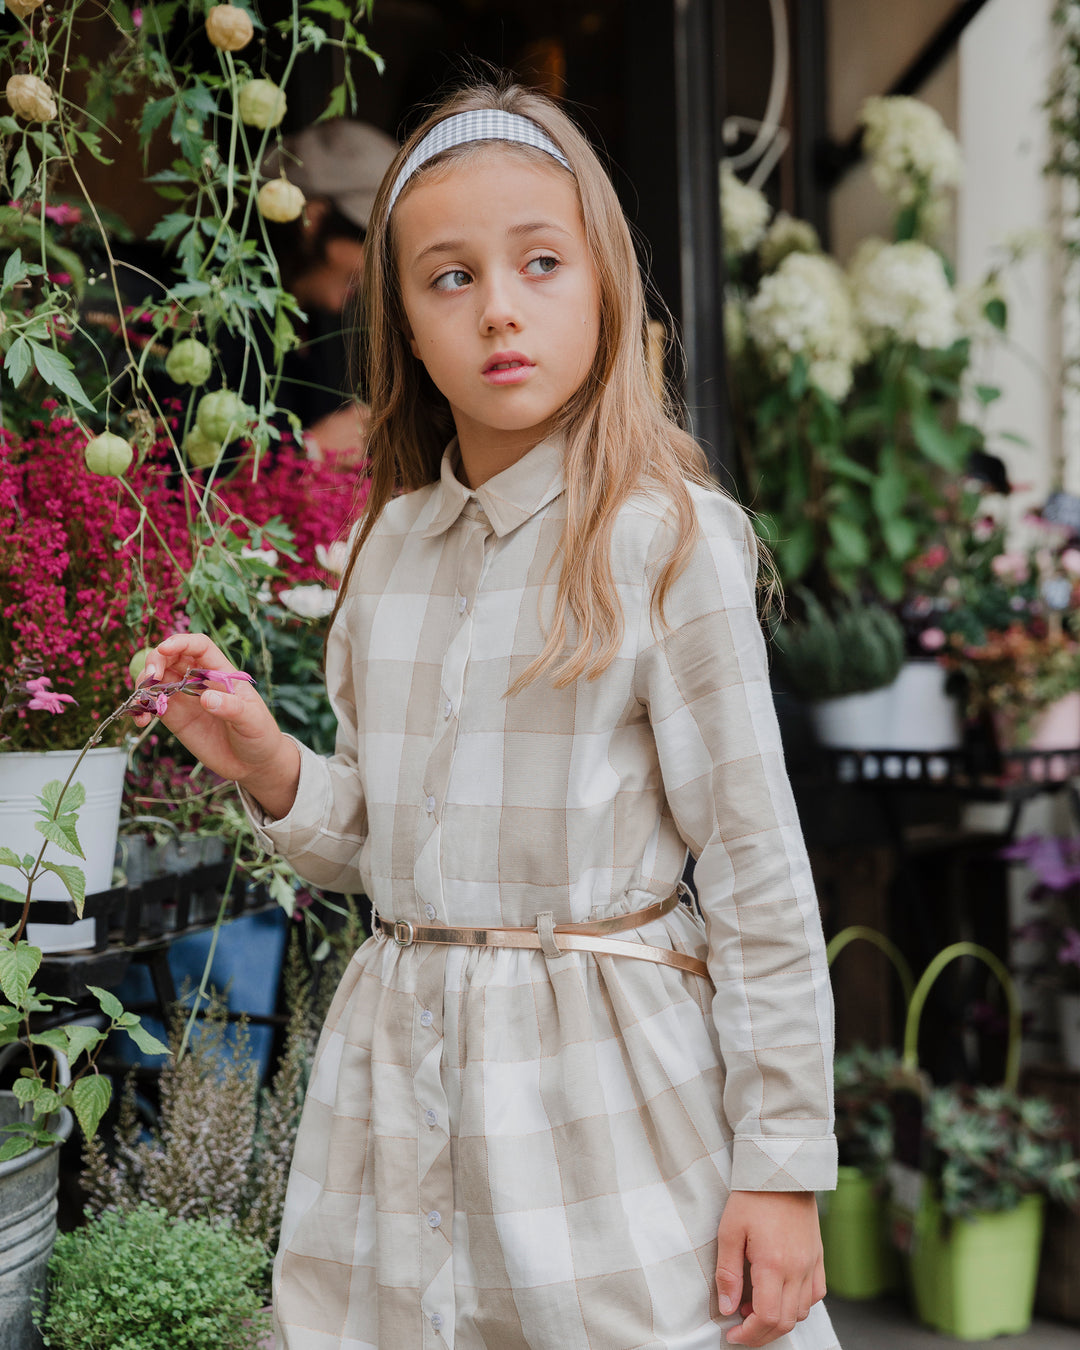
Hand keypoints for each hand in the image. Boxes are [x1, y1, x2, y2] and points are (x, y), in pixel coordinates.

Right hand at [134, 633, 299, 817]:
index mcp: (221, 672)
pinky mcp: (174, 718)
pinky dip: (141, 708)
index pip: (199, 646)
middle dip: (155, 660)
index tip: (164, 649)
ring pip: (156, 679)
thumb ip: (232, 709)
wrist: (252, 763)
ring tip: (143, 703)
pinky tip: (140, 720)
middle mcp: (200, 680)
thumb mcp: (252, 721)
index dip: (181, 642)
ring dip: (143, 684)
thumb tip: (206, 698)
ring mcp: (185, 698)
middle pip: (171, 657)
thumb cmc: (259, 735)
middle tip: (150, 678)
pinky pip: (152, 705)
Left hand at [715, 1191, 825, 1345]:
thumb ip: (728, 1273)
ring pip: (802, 1312)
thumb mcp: (729, 1230)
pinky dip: (799, 1305)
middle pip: (785, 1321)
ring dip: (779, 1319)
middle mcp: (798, 1269)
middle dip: (761, 1333)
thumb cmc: (753, 1196)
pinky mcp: (818, 1256)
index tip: (733, 1334)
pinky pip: (816, 1294)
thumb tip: (727, 1308)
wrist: (782, 1169)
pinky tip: (780, 1294)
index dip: (749, 1334)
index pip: (766, 1317)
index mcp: (774, 1264)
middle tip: (740, 1328)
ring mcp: (812, 1263)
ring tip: (754, 1306)